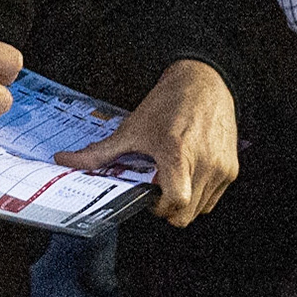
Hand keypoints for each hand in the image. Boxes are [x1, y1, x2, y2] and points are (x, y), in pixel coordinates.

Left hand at [54, 59, 237, 227]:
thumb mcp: (131, 129)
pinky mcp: (232, 169)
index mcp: (178, 154)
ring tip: (172, 176)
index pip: (175, 202)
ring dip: (184, 202)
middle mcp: (205, 163)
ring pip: (201, 209)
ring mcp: (222, 168)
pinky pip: (213, 198)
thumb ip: (100, 152)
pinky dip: (199, 194)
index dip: (158, 208)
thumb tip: (65, 161)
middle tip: (157, 187)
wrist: (203, 82)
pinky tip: (186, 172)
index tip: (149, 196)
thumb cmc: (168, 104)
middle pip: (186, 213)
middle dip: (168, 209)